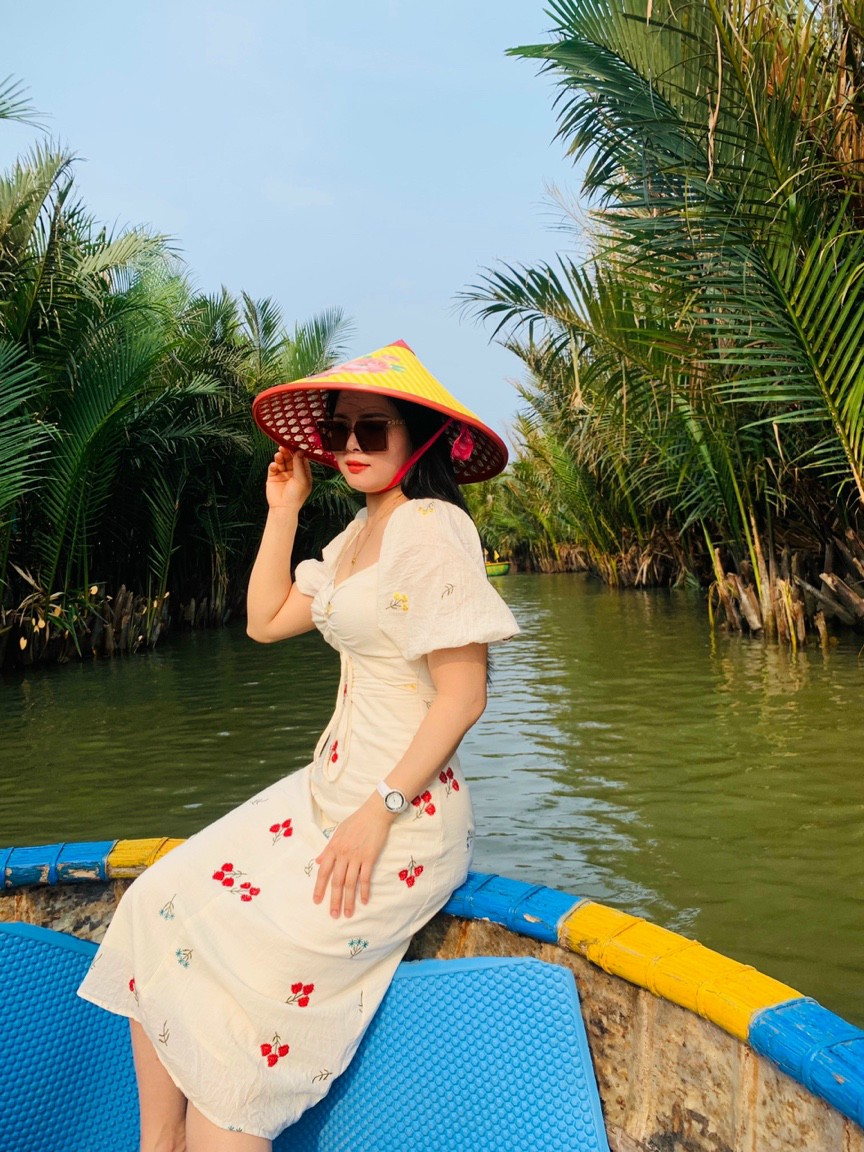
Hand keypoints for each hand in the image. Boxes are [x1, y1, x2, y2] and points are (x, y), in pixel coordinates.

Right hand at [265, 446, 311, 511]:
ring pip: (281, 462)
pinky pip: (273, 468)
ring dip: (280, 457)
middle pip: (290, 459)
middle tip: (284, 446)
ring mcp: (283, 475)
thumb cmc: (296, 495)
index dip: (298, 452)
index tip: (295, 444)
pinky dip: (273, 465)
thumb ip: (299, 464)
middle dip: (287, 452)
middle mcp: (293, 473)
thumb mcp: (301, 479)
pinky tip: (274, 466)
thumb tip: (300, 450)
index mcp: (303, 474)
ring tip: (278, 454)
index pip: (301, 459)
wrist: (283, 508)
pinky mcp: (273, 477)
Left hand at [313, 796, 393, 917]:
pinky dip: (364, 890)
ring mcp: (356, 856)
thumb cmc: (356, 821)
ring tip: (348, 913)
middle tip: (333, 914)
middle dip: (334, 900)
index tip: (317, 901)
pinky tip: (363, 901)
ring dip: (349, 900)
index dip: (319, 887)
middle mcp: (343, 854)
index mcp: (333, 848)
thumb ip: (327, 849)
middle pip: (336, 881)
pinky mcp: (370, 857)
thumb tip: (317, 861)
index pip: (323, 872)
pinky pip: (365, 877)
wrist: (374, 813)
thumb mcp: (337, 832)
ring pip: (350, 883)